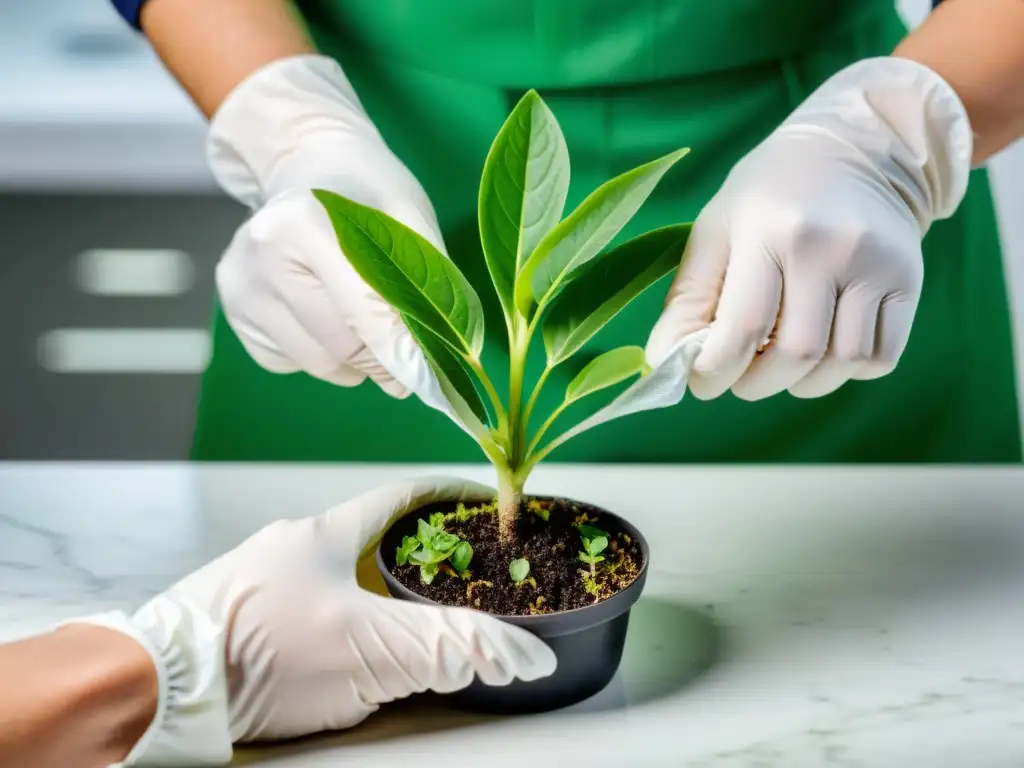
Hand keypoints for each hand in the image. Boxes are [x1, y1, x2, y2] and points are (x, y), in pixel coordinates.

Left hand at [79, 478, 555, 764]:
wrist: (157, 687)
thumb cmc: (259, 654)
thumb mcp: (369, 649)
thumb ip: (449, 647)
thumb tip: (524, 654)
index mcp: (325, 534)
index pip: (401, 497)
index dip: (447, 498)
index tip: (479, 502)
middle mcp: (289, 545)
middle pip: (367, 536)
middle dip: (412, 552)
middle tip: (450, 577)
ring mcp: (258, 578)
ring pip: (332, 574)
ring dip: (368, 591)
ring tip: (399, 622)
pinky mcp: (235, 614)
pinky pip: (299, 605)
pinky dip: (331, 618)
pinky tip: (337, 652)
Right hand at [209, 55, 439, 396]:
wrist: (308, 164)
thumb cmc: (368, 194)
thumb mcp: (410, 224)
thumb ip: (423, 291)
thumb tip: (426, 367)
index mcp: (309, 223)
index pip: (365, 315)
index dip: (404, 355)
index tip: (431, 379)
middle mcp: (264, 253)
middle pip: (340, 348)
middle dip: (381, 359)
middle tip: (405, 350)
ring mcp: (242, 283)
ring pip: (316, 363)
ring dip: (352, 360)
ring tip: (362, 318)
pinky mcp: (234, 309)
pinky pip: (289, 362)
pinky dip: (318, 352)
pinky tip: (324, 310)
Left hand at [647, 57, 971, 400]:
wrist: (858, 147)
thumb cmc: (769, 196)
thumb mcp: (717, 230)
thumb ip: (688, 298)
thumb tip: (664, 365)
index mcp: (767, 229)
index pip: (742, 328)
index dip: (716, 372)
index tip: (703, 381)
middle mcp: (826, 245)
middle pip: (794, 356)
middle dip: (756, 384)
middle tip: (742, 377)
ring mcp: (875, 263)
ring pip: (841, 364)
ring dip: (803, 384)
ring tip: (781, 365)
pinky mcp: (909, 279)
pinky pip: (880, 357)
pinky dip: (847, 372)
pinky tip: (825, 351)